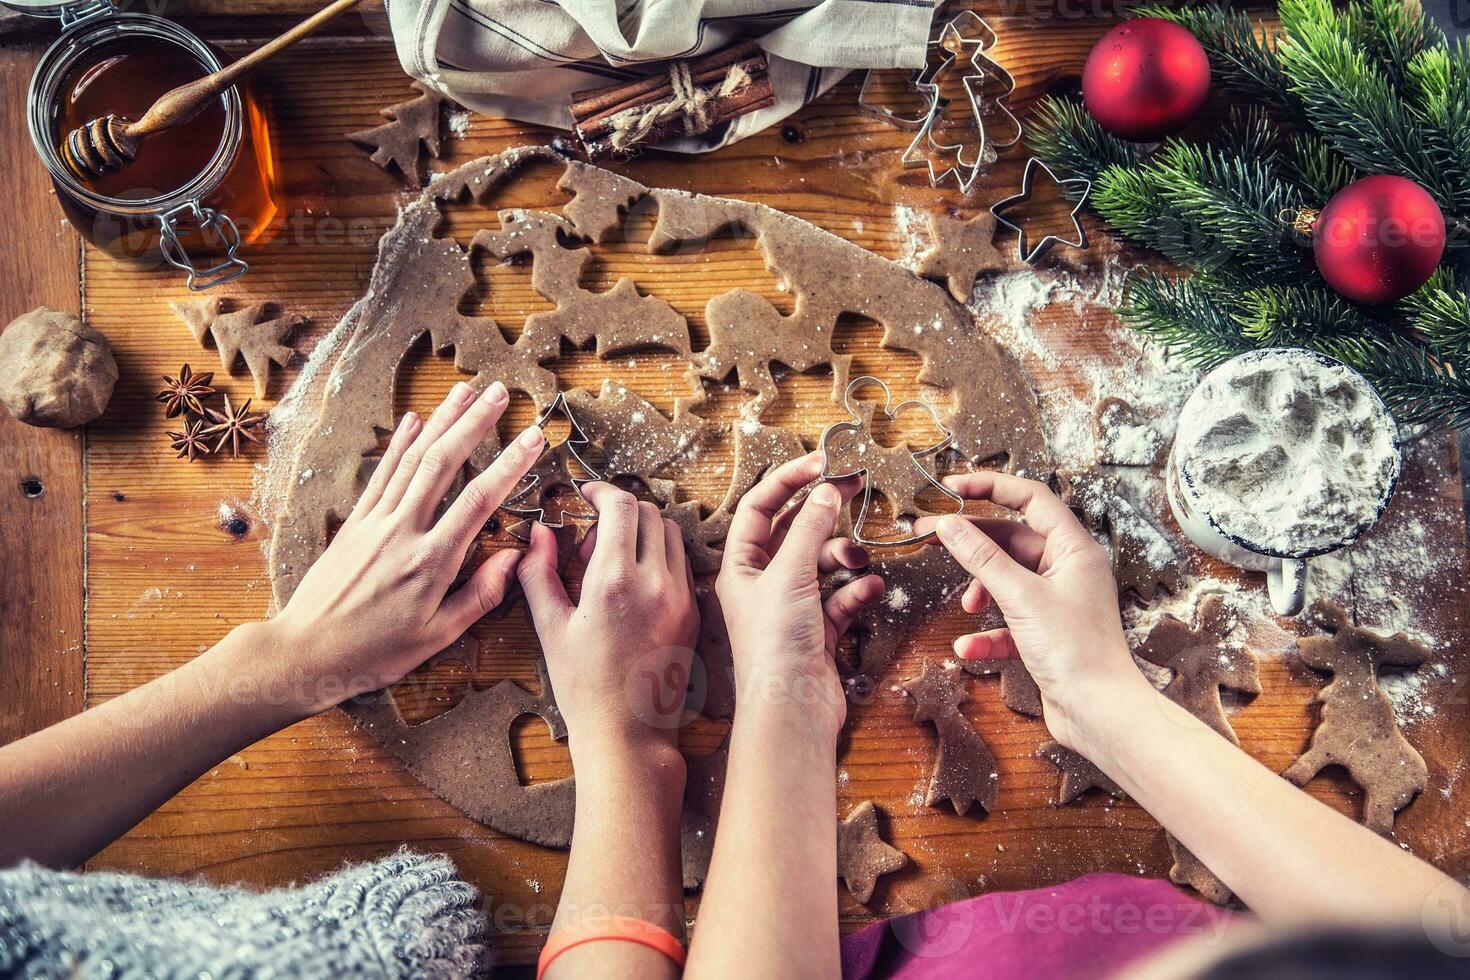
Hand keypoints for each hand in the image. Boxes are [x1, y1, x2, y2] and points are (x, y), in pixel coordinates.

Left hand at [265, 381, 544, 712]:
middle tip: (500, 392)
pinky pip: (381, 475)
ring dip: (441, 422)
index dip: (510, 464)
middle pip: (444, 464)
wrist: (304, 652)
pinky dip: (399, 444)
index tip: (534, 437)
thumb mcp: (437, 636)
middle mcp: (403, 532)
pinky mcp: (354, 523)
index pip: (480, 500)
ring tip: (465, 391)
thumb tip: (513, 557)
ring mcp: (375, 523)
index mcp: (431, 562)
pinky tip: (415, 421)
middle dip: (474, 423)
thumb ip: (479, 594)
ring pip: (413, 460)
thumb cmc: (374, 653)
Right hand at [517, 483, 699, 763]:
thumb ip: (539, 573)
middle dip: (620, 511)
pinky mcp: (694, 613)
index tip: (586, 494)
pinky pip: (683, 564)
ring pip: (671, 535)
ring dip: (643, 532)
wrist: (629, 735)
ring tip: (613, 563)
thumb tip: (537, 535)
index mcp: (614, 581)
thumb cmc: (585, 688)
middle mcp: (655, 583)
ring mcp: (681, 597)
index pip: (621, 506)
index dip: (601, 491)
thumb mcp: (551, 628)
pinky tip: (636, 586)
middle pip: (649, 512)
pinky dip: (661, 557)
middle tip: (592, 541)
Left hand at [716, 452, 882, 737]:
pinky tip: (868, 587)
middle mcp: (762, 583)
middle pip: (793, 532)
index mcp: (740, 566)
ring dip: (842, 554)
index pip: (760, 507)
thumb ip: (811, 530)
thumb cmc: (774, 647)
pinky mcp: (816, 631)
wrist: (791, 713)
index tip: (822, 462)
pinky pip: (839, 598)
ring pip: (820, 563)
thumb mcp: (791, 576)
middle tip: (855, 487)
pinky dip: (855, 589)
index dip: (788, 480)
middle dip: (823, 511)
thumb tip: (826, 491)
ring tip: (857, 557)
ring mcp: (790, 608)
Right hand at [919, 471, 1152, 754]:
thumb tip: (950, 526)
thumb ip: (982, 558)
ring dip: (981, 591)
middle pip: (1011, 540)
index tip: (952, 488)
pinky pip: (1010, 620)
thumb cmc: (1076, 652)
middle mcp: (1068, 569)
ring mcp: (1058, 601)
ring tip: (966, 607)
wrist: (1100, 713)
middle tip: (928, 536)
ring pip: (1007, 580)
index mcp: (1074, 549)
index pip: (1030, 498)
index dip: (990, 486)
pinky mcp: (1047, 632)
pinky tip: (970, 647)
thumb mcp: (1021, 597)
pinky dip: (989, 632)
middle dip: (971, 542)